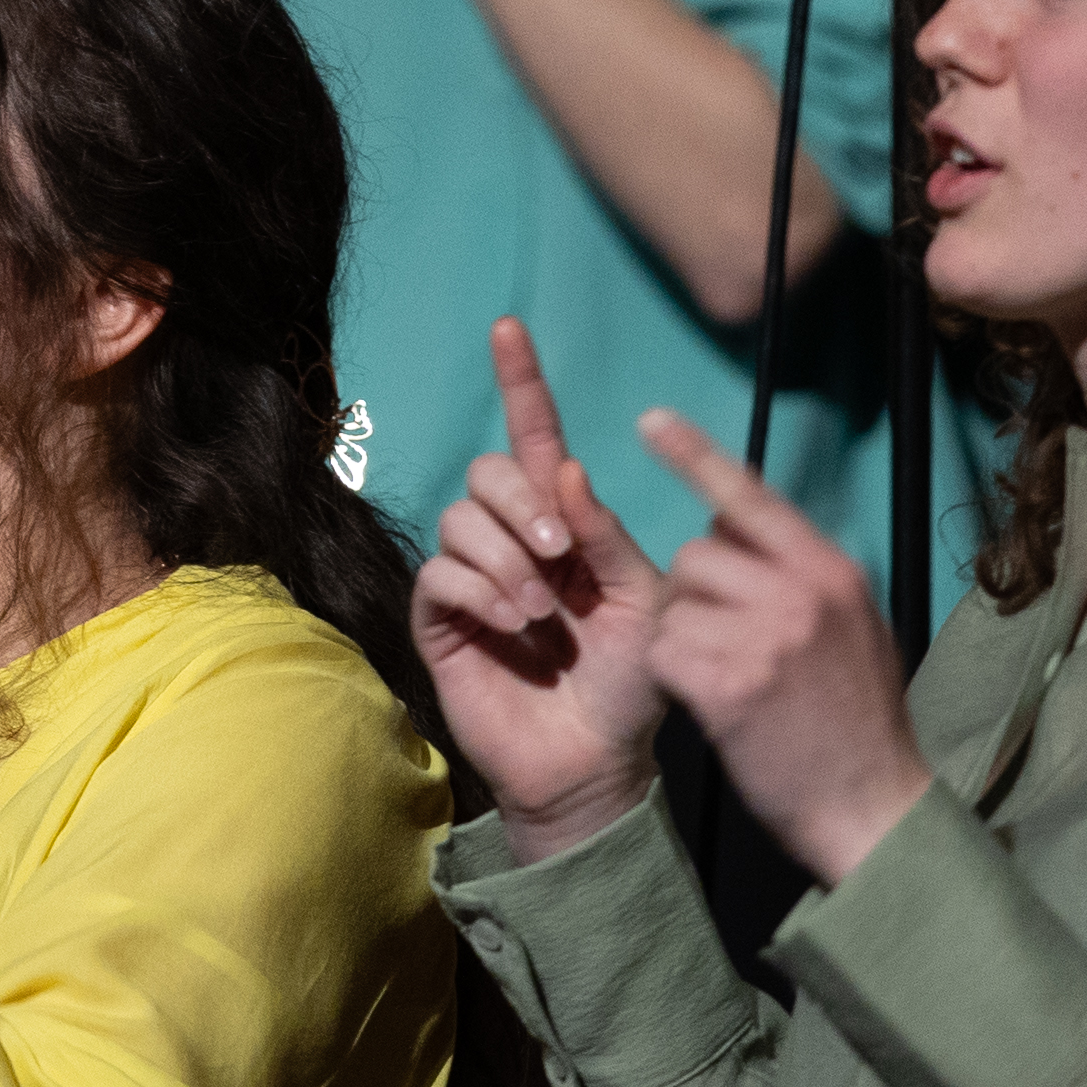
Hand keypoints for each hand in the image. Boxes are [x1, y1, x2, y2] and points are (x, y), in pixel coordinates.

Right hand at [407, 319, 669, 858]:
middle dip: (524, 503)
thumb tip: (563, 471)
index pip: (533, 437)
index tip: (510, 328)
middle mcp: (511, 540)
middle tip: (563, 555)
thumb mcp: (645, 600)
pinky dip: (482, 591)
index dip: (520, 381)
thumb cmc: (629, 682)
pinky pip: (441, 572)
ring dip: (508, 558)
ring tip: (543, 613)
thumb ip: (607, 536)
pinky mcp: (441, 619)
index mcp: (563, 523)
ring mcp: (471, 578)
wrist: (597, 759)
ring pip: (462, 519)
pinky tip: (514, 627)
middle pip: (488, 471)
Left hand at [627, 407, 930, 886]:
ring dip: (682, 638)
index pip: (751, 496)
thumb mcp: (854, 629)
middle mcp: (801, 591)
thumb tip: (743, 530)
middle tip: (720, 640)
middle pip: (696, 553)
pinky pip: (665, 652)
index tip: (649, 420)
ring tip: (725, 677)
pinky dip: (674, 678)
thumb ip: (804, 577)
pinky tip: (710, 703)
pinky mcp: (728, 685)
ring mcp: (765, 637)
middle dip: (692, 593)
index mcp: (830, 570)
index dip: (695, 457)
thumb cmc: (857, 722)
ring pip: (674, 604)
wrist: (871, 808)